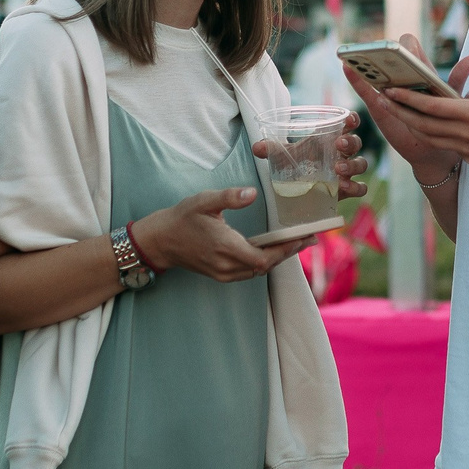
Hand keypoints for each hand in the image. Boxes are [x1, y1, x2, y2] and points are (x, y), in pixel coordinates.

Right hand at [131, 188, 309, 281]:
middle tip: (309, 239)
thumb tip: (252, 193)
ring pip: (258, 271)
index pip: (264, 257)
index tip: (303, 239)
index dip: (286, 250)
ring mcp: (223, 273)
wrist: (160, 241)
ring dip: (278, 259)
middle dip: (288, 253)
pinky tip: (273, 251)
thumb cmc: (182, 218)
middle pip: (266, 266)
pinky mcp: (221, 275)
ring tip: (296, 243)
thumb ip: (229, 197)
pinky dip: (264, 263)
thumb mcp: (204, 201)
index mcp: (225, 247)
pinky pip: (249, 272)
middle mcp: (226, 265)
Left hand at [253, 112, 373, 201]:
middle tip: (338, 144)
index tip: (348, 119)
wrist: (302, 185)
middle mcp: (343, 152)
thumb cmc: (300, 161)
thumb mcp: (286, 154)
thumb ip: (273, 150)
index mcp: (332, 136)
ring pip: (361, 164)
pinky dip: (355, 187)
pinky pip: (361, 187)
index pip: (349, 123)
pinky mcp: (348, 188)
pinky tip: (344, 187)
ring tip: (338, 169)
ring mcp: (348, 170)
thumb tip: (257, 147)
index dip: (352, 119)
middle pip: (356, 143)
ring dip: (352, 165)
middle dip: (350, 142)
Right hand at [342, 35, 468, 185]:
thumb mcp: (454, 98)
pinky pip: (366, 91)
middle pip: (389, 55)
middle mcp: (402, 78)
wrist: (438, 151)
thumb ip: (459, 77)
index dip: (406, 46)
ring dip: (367, 62)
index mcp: (421, 71)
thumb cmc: (447, 120)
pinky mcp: (380, 107)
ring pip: (376, 70)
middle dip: (385, 51)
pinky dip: (356, 79)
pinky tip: (348, 69)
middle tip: (383, 55)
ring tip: (358, 57)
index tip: (406, 51)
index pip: (410, 46)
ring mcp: (389, 91)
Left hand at [381, 64, 468, 191]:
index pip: (432, 106)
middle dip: (399, 112)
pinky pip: (447, 145)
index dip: (408, 98)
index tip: (391, 89)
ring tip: (399, 112)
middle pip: (423, 124)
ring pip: (431, 137)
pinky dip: (433, 135)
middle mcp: (465, 134)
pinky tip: (429, 126)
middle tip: (382, 99)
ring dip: (412, 125)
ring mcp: (467, 150)